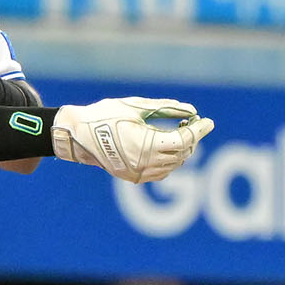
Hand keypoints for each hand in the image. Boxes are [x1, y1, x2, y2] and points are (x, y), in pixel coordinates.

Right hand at [52, 97, 212, 183]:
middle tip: (192, 124)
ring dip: (181, 151)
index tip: (208, 122)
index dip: (198, 131)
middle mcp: (144, 163)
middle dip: (191, 139)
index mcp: (146, 143)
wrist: (76, 134)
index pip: (183, 140)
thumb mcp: (137, 106)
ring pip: (173, 166)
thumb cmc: (105, 114)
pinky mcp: (132, 177)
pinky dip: (169, 162)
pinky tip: (166, 148)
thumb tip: (192, 111)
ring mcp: (138, 173)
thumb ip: (167, 109)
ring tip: (179, 133)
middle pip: (181, 154)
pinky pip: (160, 173)